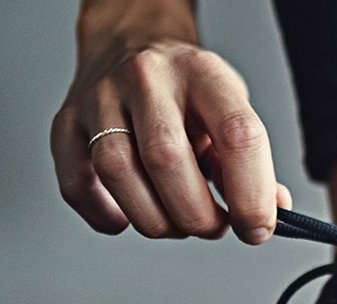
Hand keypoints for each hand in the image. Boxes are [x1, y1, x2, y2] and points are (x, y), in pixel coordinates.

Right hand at [50, 7, 288, 242]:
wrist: (130, 43)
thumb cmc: (185, 86)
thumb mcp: (229, 105)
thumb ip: (249, 159)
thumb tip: (270, 211)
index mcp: (202, 73)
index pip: (237, 134)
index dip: (251, 192)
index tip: (257, 227)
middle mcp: (147, 79)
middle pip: (167, 159)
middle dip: (197, 214)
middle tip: (214, 227)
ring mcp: (100, 98)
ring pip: (117, 172)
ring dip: (155, 219)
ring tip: (177, 224)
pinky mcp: (66, 121)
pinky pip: (76, 183)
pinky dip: (104, 214)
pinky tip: (128, 218)